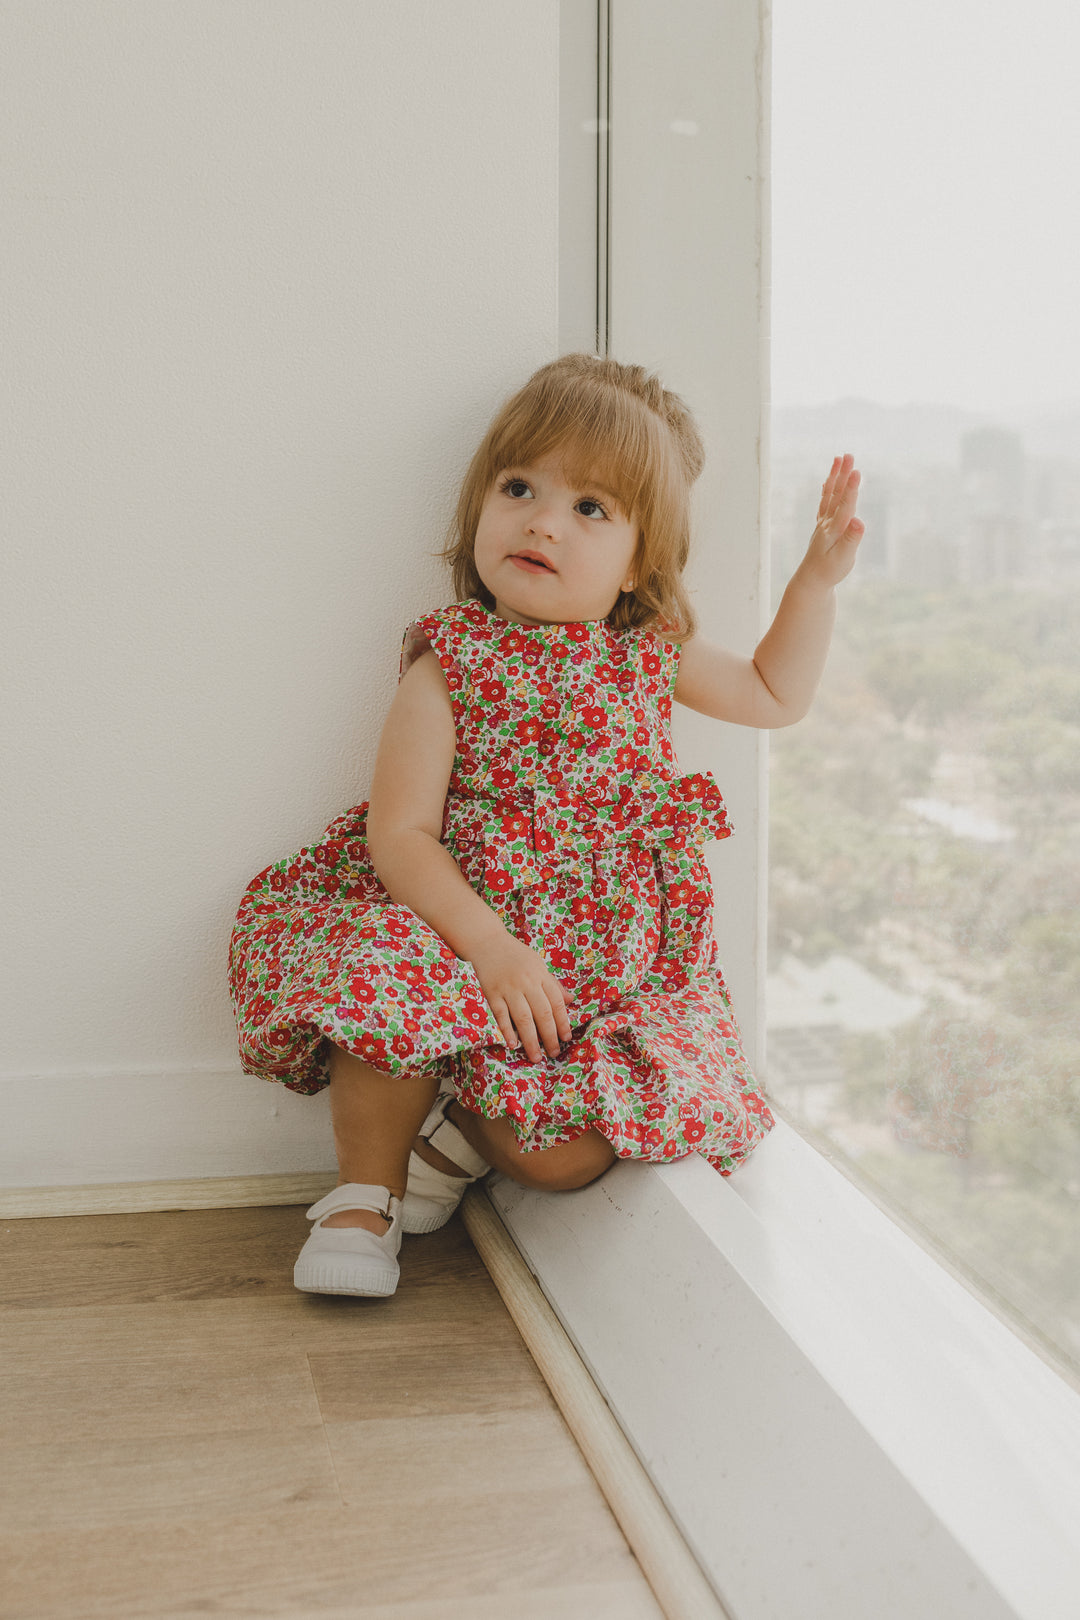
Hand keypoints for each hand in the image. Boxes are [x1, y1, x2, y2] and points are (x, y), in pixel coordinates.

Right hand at [467, 931, 574, 1062]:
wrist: (486, 942)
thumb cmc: (515, 955)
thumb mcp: (538, 964)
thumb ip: (553, 984)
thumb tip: (570, 1001)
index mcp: (541, 975)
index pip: (556, 1002)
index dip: (563, 1022)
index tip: (566, 1038)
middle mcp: (527, 982)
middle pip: (542, 1014)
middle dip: (550, 1036)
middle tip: (554, 1053)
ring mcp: (508, 988)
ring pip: (523, 1018)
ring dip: (531, 1040)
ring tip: (536, 1057)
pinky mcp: (491, 993)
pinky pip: (501, 1015)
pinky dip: (507, 1031)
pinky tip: (513, 1044)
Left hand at [801, 453, 864, 586]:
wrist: (811, 581)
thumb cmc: (829, 572)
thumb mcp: (843, 559)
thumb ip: (851, 539)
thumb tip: (859, 521)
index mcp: (833, 530)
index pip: (844, 506)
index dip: (851, 489)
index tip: (856, 471)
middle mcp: (826, 523)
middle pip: (837, 495)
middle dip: (843, 474)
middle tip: (849, 455)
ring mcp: (823, 523)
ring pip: (829, 495)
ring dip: (835, 476)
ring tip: (839, 458)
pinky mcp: (823, 526)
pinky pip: (825, 503)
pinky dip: (827, 489)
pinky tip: (827, 480)